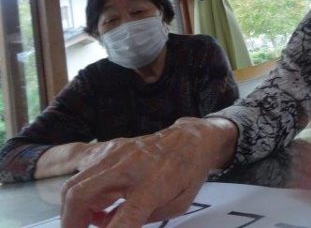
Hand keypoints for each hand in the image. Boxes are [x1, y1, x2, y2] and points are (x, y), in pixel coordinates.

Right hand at [60, 117, 236, 227]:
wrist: (192, 139)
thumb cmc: (188, 173)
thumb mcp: (176, 205)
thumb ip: (143, 220)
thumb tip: (107, 227)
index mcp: (154, 185)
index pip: (123, 219)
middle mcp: (130, 167)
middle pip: (80, 196)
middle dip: (70, 223)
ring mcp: (116, 154)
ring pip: (73, 184)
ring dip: (72, 210)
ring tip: (88, 221)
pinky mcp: (110, 148)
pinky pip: (80, 169)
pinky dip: (77, 189)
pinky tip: (89, 200)